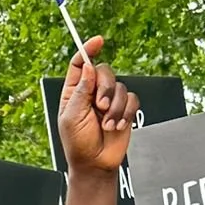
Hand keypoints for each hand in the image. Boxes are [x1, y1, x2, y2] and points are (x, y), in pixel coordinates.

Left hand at [57, 36, 138, 178]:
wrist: (95, 163)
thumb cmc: (78, 144)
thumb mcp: (72, 116)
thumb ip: (81, 91)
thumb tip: (88, 67)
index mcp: (74, 91)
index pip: (80, 64)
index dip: (88, 50)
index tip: (98, 41)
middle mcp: (92, 93)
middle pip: (104, 71)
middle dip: (105, 88)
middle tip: (100, 107)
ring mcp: (109, 100)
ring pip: (120, 86)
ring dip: (115, 107)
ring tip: (107, 124)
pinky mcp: (124, 109)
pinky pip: (131, 99)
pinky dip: (125, 112)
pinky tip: (117, 125)